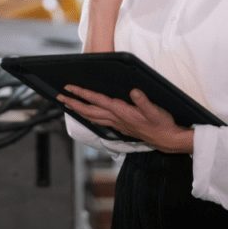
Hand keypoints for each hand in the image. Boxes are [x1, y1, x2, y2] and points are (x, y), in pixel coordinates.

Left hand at [57, 85, 193, 153]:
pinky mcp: (121, 127)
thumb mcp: (156, 111)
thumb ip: (144, 102)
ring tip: (68, 105)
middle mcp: (116, 118)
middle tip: (60, 97)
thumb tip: (134, 92)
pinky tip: (88, 116)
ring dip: (79, 111)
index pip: (97, 100)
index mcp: (121, 111)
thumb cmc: (162, 125)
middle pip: (89, 111)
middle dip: (73, 103)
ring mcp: (118, 124)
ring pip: (93, 117)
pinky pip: (100, 122)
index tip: (70, 88)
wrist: (167, 140)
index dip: (82, 93)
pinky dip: (90, 117)